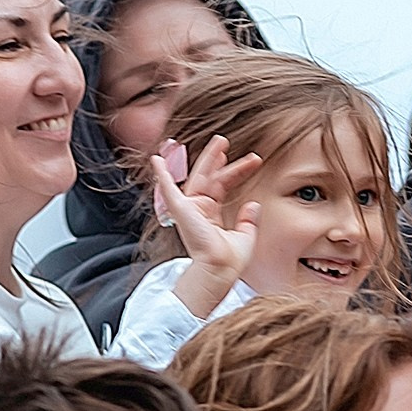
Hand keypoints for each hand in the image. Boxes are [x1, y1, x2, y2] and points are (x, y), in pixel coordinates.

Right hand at [152, 135, 264, 318]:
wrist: (219, 269)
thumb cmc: (230, 260)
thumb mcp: (245, 236)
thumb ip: (248, 220)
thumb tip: (254, 204)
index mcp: (210, 214)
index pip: (223, 186)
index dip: (236, 172)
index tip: (251, 161)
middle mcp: (198, 209)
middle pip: (210, 176)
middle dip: (218, 158)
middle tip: (225, 141)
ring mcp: (189, 208)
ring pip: (199, 176)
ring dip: (208, 157)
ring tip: (220, 141)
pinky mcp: (180, 209)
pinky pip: (168, 188)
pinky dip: (161, 174)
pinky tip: (157, 159)